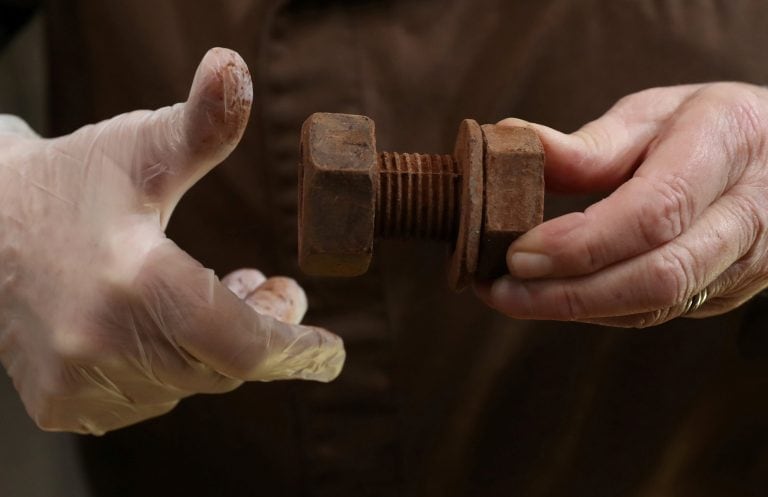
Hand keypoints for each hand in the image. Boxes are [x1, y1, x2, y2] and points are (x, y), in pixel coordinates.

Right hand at [0, 48, 343, 434]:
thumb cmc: (72, 181)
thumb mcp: (139, 148)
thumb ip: (201, 125)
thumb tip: (234, 68)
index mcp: (132, 279)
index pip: (243, 343)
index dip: (297, 350)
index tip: (332, 354)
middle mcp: (101, 343)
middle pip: (223, 366)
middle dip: (262, 330)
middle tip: (273, 288)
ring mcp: (78, 383)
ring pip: (190, 384)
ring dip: (215, 347)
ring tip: (213, 293)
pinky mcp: (63, 404)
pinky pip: (151, 398)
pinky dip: (172, 368)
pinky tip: (162, 328)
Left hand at [480, 83, 767, 327]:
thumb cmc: (708, 127)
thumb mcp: (655, 114)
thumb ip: (590, 143)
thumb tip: (512, 140)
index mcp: (727, 148)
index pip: (655, 212)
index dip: (582, 243)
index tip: (516, 252)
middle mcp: (748, 215)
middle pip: (658, 275)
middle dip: (568, 293)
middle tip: (498, 288)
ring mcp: (746, 263)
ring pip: (656, 305)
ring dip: (573, 309)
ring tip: (509, 295)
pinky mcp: (727, 293)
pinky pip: (656, 312)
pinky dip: (596, 311)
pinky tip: (550, 297)